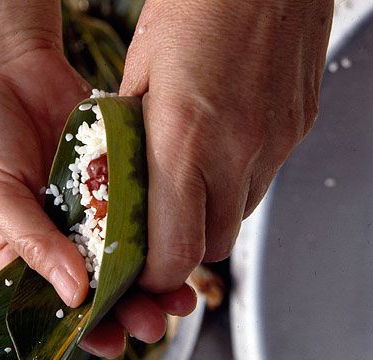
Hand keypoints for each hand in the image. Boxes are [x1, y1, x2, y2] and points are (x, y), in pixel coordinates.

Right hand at [0, 0, 193, 358]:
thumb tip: (73, 294)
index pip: (57, 301)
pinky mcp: (116, 170)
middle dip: (129, 307)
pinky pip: (141, 200)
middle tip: (153, 321)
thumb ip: (32, 243)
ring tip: (180, 292)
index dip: (85, 328)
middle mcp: (63, 231)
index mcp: (27, 248)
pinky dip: (159, 220)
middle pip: (102, 282)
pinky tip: (177, 236)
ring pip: (129, 249)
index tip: (112, 342)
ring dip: (153, 273)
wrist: (0, 66)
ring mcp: (93, 202)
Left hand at [81, 0, 332, 354]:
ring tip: (187, 184)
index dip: (152, 272)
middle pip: (211, 246)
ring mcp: (276, 143)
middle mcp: (238, 151)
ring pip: (239, 218)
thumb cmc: (198, 6)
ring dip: (209, 216)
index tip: (137, 269)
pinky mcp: (298, 130)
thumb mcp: (139, 71)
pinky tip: (220, 151)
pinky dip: (237, 184)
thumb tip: (123, 166)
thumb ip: (131, 130)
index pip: (174, 251)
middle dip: (180, 248)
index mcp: (185, 140)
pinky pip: (264, 181)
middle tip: (157, 228)